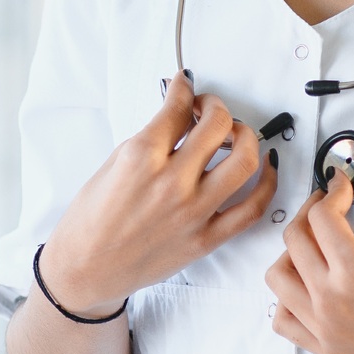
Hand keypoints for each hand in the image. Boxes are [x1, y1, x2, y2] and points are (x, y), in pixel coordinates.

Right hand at [40, 75, 279, 315]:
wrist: (86, 269)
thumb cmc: (90, 220)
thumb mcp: (112, 164)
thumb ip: (150, 139)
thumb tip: (178, 116)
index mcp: (141, 157)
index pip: (177, 107)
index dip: (184, 87)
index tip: (186, 84)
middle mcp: (171, 182)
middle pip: (217, 125)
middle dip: (215, 106)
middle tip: (208, 109)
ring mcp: (193, 212)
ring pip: (244, 160)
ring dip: (246, 136)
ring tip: (236, 134)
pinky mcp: (206, 239)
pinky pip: (251, 208)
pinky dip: (267, 183)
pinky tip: (266, 167)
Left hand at [265, 143, 353, 353]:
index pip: (321, 215)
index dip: (333, 192)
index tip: (345, 187)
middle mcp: (332, 301)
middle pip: (294, 239)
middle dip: (311, 214)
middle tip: (332, 209)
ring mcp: (325, 329)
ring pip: (278, 277)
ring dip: (293, 255)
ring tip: (320, 247)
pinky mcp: (325, 348)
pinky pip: (283, 319)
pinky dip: (289, 298)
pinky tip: (314, 284)